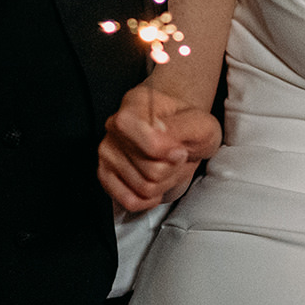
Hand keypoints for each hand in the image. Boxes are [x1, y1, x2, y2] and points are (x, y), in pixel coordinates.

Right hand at [99, 83, 221, 211]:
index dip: (170, 153)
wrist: (176, 131)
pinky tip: (156, 183)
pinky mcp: (105, 174)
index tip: (179, 148)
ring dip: (165, 183)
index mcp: (135, 104)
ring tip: (167, 166)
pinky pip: (130, 201)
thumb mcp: (200, 122)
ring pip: (143, 188)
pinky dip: (149, 199)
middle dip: (173, 170)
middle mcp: (113, 125)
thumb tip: (170, 150)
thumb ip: (185, 130)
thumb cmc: (185, 126)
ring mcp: (107, 151)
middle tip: (176, 157)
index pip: (151, 143)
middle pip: (152, 171)